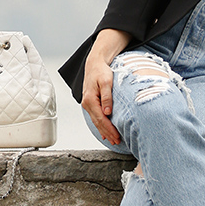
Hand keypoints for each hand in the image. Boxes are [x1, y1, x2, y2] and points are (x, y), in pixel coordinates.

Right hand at [81, 29, 131, 145]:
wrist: (95, 64)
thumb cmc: (101, 71)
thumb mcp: (106, 82)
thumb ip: (107, 97)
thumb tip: (107, 112)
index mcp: (90, 100)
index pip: (101, 119)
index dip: (109, 129)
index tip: (117, 136)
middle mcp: (87, 103)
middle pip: (98, 123)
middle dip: (108, 133)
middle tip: (117, 141)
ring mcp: (88, 104)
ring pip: (96, 121)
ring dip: (104, 131)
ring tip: (113, 139)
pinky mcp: (90, 103)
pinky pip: (95, 117)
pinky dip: (101, 126)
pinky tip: (105, 132)